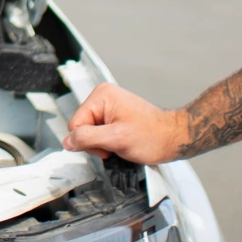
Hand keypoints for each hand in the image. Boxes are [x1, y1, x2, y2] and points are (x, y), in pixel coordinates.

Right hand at [65, 82, 187, 163]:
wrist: (173, 138)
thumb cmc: (153, 137)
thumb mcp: (116, 140)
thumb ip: (88, 139)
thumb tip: (67, 141)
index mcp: (101, 96)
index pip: (76, 124)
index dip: (89, 141)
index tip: (108, 145)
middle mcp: (103, 96)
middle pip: (82, 126)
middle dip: (96, 142)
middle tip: (116, 144)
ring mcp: (109, 104)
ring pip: (90, 131)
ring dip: (103, 142)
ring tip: (122, 142)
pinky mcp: (114, 114)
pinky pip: (100, 130)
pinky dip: (108, 140)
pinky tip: (122, 140)